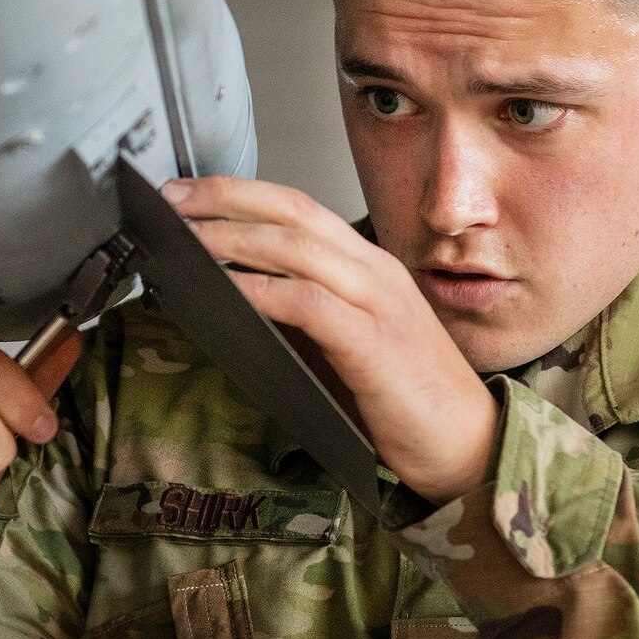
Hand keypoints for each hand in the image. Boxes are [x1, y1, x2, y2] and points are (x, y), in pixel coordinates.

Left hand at [162, 176, 497, 502]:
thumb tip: (230, 294)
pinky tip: (225, 291)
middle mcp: (374, 272)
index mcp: (368, 267)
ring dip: (233, 239)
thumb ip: (298, 315)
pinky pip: (307, 302)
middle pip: (293, 213)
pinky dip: (260, 291)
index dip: (240, 193)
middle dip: (226, 199)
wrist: (466, 445)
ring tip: (185, 239)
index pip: (299, 208)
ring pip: (296, 248)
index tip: (188, 193)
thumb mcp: (343, 345)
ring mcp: (377, 303)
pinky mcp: (373, 342)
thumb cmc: (402, 401)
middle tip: (172, 199)